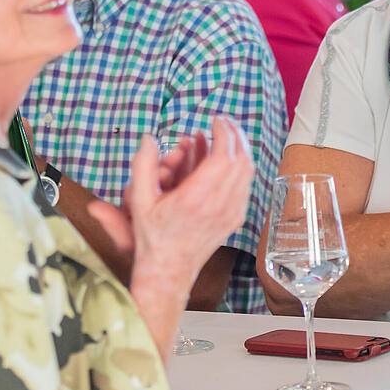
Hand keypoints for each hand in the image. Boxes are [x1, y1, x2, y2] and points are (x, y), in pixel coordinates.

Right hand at [90, 118, 252, 283]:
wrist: (169, 269)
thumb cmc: (153, 237)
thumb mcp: (141, 201)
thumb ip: (143, 166)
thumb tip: (149, 138)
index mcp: (196, 197)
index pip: (223, 155)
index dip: (224, 132)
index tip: (216, 120)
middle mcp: (219, 204)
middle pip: (241, 159)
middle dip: (235, 135)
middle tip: (223, 122)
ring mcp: (231, 213)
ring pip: (248, 171)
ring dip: (241, 149)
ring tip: (227, 136)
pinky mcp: (236, 218)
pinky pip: (246, 185)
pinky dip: (242, 167)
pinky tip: (229, 159)